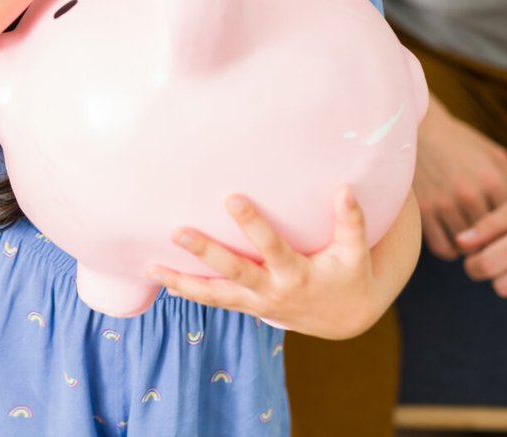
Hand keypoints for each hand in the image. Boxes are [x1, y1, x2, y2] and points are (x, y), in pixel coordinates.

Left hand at [147, 188, 383, 338]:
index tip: (232, 198)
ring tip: (151, 269)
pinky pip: (215, 302)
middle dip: (205, 252)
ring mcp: (257, 303)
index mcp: (297, 274)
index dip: (252, 225)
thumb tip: (345, 189)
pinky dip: (190, 293)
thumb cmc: (350, 275)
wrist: (345, 318)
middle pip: (233, 272)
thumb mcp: (356, 252)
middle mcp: (272, 291)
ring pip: (214, 295)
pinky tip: (164, 282)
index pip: (271, 247)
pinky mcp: (249, 307)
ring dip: (181, 282)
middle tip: (177, 232)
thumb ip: (350, 221)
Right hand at [413, 105, 506, 259]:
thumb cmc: (463, 144)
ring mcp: (444, 203)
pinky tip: (456, 241)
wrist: (419, 130)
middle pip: (493, 238)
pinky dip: (452, 250)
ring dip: (475, 249)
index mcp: (492, 180)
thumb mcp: (497, 156)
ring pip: (469, 248)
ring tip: (478, 242)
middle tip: (500, 245)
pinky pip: (443, 248)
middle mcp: (469, 194)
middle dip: (498, 243)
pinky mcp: (424, 211)